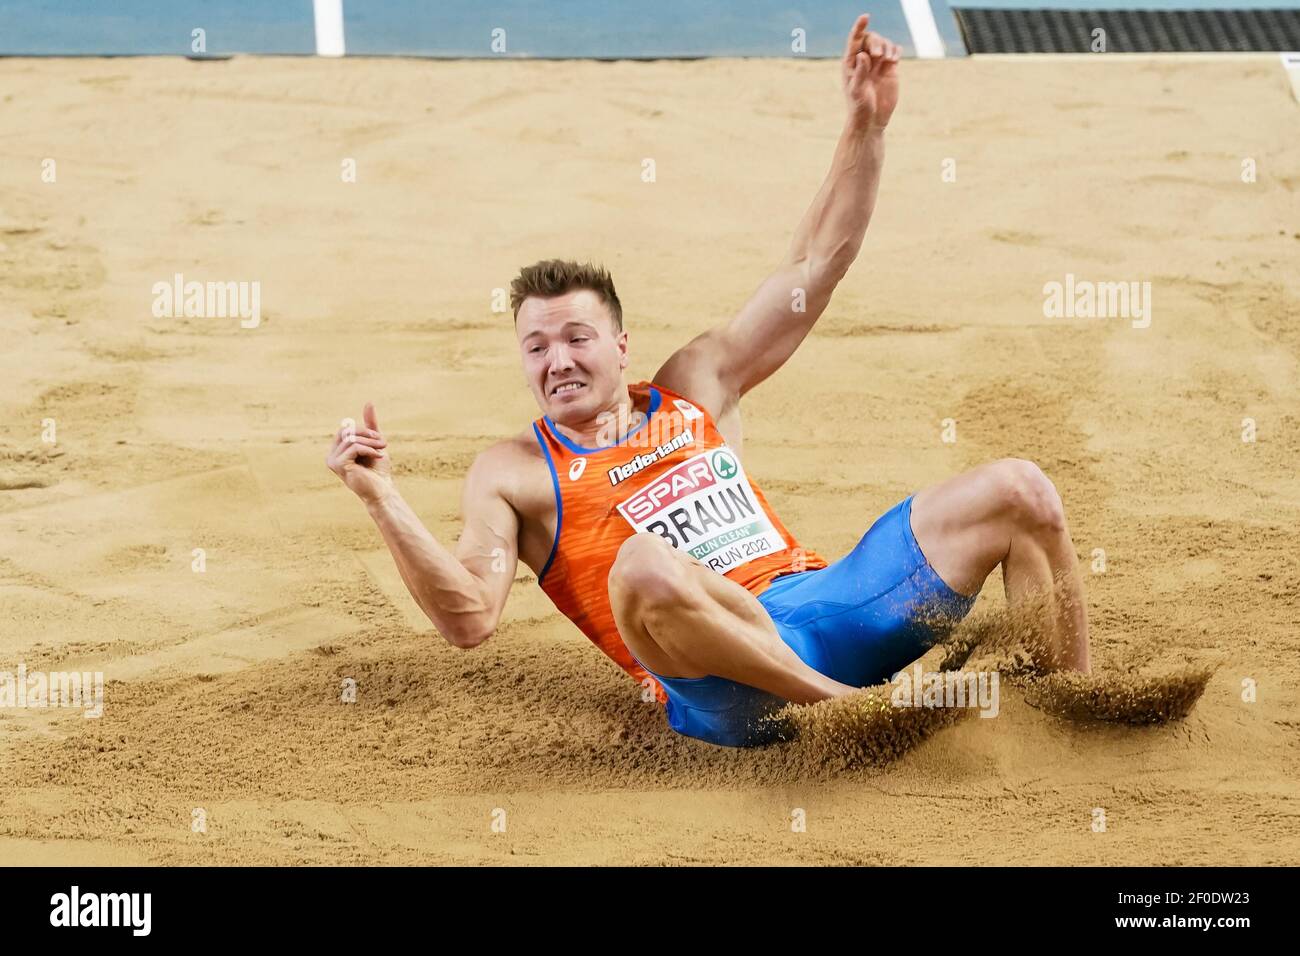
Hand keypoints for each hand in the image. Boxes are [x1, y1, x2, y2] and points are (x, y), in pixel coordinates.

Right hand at [326, 401, 392, 505]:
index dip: (363, 430)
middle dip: (367, 435)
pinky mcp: (339, 465)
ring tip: (383, 449)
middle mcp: (331, 455)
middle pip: (347, 432)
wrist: (382, 490)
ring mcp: (333, 461)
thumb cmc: (378, 470)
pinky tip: (379, 456)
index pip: (346, 429)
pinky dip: (369, 449)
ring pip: (351, 439)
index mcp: (337, 450)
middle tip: (383, 443)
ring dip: (371, 443)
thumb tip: (369, 402)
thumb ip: (370, 424)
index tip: (379, 438)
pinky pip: (354, 447)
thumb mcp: (375, 442)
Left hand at [841, 14, 900, 128]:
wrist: (872, 120)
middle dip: (876, 42)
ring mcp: (877, 64)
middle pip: (871, 38)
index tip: (865, 17)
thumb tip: (863, 55)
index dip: (859, 27)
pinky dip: (895, 51)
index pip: (854, 40)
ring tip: (888, 60)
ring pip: (884, 43)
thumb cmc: (860, 108)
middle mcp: (864, 60)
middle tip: (879, 56)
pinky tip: (894, 59)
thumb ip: (859, 73)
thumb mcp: (857, 91)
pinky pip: (894, 51)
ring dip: (887, 47)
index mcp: (850, 63)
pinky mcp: (890, 68)